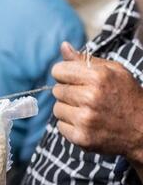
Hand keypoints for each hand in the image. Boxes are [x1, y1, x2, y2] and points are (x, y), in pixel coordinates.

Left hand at [51, 42, 142, 165]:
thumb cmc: (127, 96)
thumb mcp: (114, 71)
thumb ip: (85, 60)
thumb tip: (63, 46)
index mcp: (98, 77)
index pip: (58, 70)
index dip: (65, 74)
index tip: (74, 80)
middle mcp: (90, 97)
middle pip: (57, 90)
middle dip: (68, 93)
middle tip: (86, 98)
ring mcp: (85, 119)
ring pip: (57, 109)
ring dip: (69, 110)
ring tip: (88, 111)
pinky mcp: (81, 137)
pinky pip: (60, 126)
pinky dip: (71, 126)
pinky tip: (88, 124)